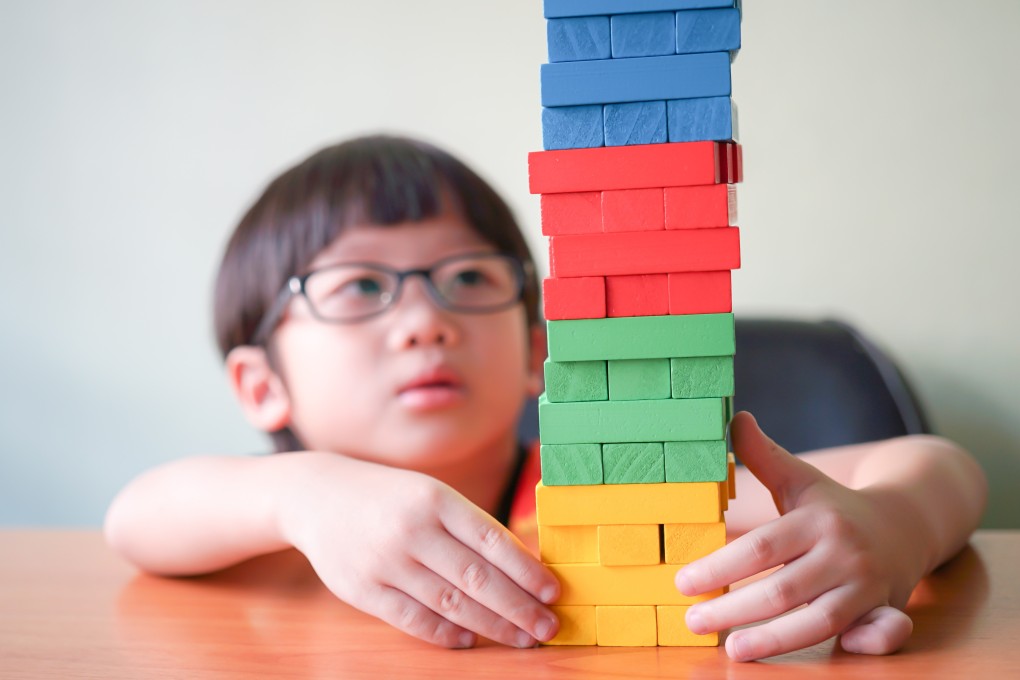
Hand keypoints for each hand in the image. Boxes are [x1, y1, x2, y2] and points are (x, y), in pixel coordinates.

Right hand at [277, 453, 559, 648]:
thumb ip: (470, 526)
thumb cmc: (390, 497)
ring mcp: (386, 561)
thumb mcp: (430, 494)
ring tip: (521, 638)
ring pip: (451, 603)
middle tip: (548, 626)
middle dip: (518, 607)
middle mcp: (413, 529)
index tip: (553, 592)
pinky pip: (414, 620)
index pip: (492, 540)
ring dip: (492, 626)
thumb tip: (524, 567)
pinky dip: (447, 634)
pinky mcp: (363, 589)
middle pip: (477, 578)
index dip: (527, 570)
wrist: (318, 495)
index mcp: (436, 499)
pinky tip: (471, 640)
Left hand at [675, 412, 920, 660]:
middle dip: (733, 610)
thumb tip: (735, 417)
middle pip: (782, 590)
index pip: (761, 548)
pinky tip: (821, 657)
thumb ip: (763, 455)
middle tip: (693, 621)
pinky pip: (878, 635)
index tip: (683, 583)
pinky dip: (861, 646)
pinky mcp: (885, 611)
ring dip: (774, 640)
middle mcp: (844, 553)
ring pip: (819, 621)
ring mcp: (867, 586)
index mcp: (816, 519)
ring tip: (732, 650)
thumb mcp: (799, 477)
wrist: (904, 523)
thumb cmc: (833, 506)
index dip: (720, 568)